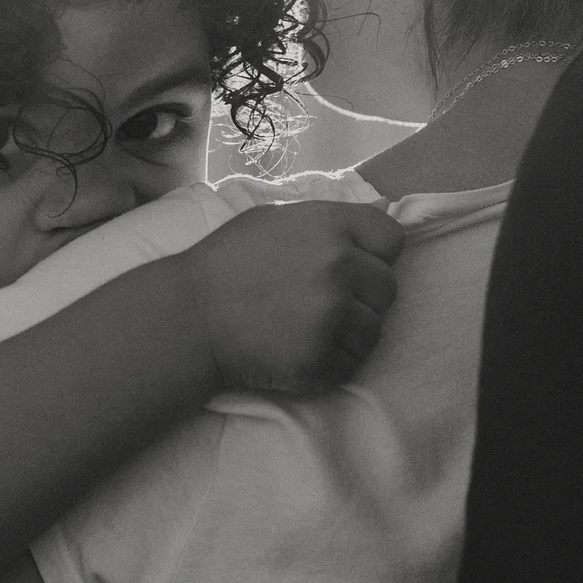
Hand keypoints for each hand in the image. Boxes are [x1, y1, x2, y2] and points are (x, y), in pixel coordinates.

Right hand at [181, 200, 402, 394]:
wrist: (190, 315)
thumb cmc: (227, 261)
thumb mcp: (275, 218)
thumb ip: (327, 221)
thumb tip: (372, 222)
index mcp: (329, 225)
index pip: (392, 238)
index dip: (376, 254)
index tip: (355, 266)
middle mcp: (338, 266)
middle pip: (388, 288)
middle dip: (362, 297)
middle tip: (322, 303)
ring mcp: (331, 315)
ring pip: (374, 331)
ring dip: (350, 334)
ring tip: (310, 328)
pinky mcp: (321, 358)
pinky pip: (351, 364)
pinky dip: (332, 362)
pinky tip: (300, 349)